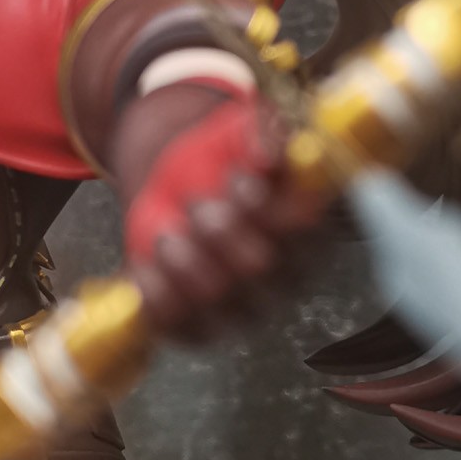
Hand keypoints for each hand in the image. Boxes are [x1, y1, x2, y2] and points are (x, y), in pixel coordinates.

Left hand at [119, 89, 321, 340]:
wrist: (178, 184)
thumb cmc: (223, 159)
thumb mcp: (242, 132)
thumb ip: (262, 134)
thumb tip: (266, 157)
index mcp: (309, 224)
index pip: (301, 226)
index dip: (262, 205)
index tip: (236, 179)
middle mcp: (287, 275)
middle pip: (258, 266)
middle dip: (217, 227)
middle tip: (198, 203)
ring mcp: (246, 308)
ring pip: (215, 297)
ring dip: (183, 258)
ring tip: (170, 234)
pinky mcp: (202, 327)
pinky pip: (176, 323)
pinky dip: (154, 290)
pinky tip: (152, 264)